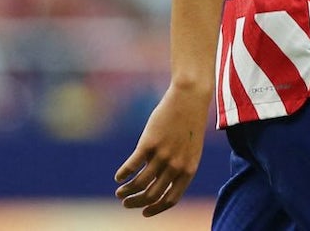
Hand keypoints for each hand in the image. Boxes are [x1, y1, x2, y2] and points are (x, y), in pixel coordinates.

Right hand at [114, 84, 210, 216]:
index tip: (144, 212)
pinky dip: (123, 175)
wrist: (191, 97)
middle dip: (136, 202)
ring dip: (126, 191)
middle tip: (126, 202)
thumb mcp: (190, 149)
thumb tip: (158, 183)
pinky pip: (131, 166)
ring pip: (139, 184)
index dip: (155, 209)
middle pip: (151, 195)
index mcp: (189, 169)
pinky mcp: (149, 143)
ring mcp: (163, 154)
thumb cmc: (190, 123)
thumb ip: (178, 167)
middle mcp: (176, 165)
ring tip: (120, 191)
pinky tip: (118, 176)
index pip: (171, 199)